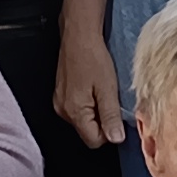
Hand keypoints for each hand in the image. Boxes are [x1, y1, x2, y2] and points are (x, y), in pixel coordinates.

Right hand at [56, 26, 128, 149]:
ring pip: (83, 120)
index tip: (117, 116)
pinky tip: (93, 87)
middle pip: (87, 131)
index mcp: (74, 112)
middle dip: (102, 121)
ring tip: (102, 91)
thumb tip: (116, 139)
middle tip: (110, 99)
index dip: (109, 133)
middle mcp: (63, 111)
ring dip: (95, 112)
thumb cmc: (93, 57)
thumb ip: (111, 116)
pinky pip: (77, 109)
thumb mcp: (108, 88)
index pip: (94, 141)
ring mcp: (60, 103)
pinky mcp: (60, 95)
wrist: (78, 36)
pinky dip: (88, 103)